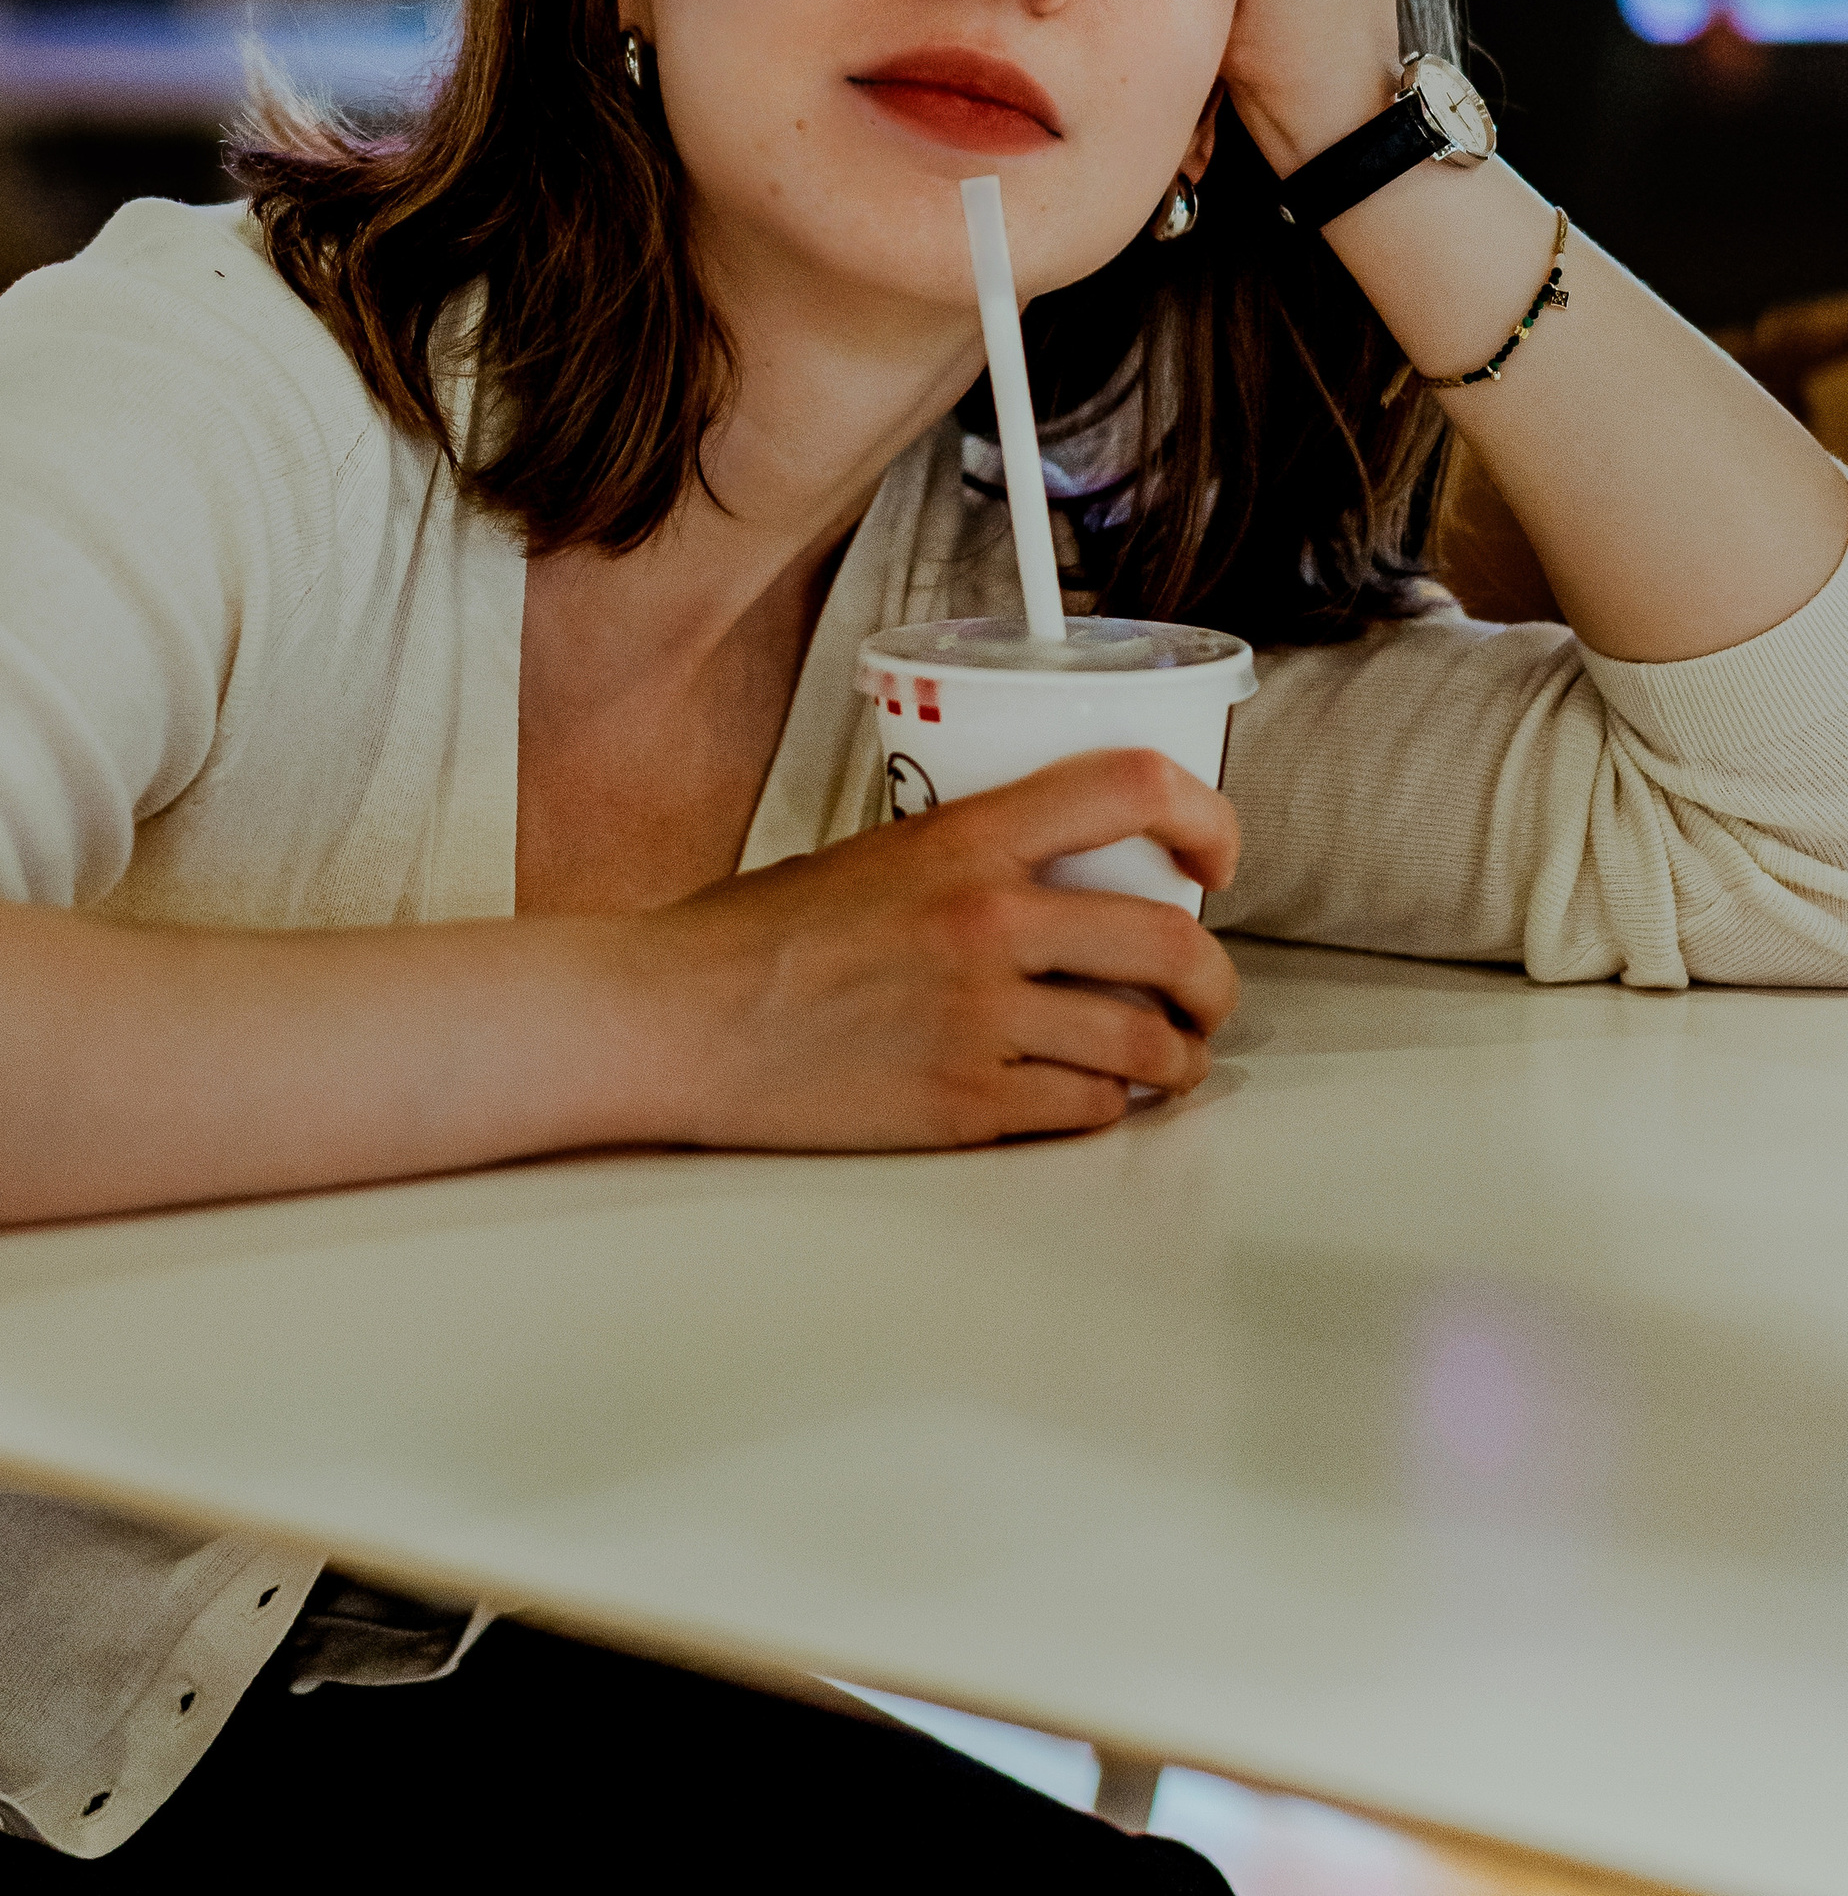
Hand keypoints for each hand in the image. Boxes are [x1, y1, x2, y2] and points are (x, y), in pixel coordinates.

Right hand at [654, 746, 1241, 1150]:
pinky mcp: (965, 1105)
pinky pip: (1087, 1109)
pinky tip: (1088, 1094)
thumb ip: (977, 858)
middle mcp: (987, 923)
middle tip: (1204, 992)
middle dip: (1213, 980)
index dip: (1207, 818)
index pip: (1134, 787)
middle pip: (1174, 944)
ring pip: (1146, 1044)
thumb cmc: (759, 934)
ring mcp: (981, 1022)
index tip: (1215, 855)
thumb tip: (1069, 879)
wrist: (680, 1019)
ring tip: (1162, 1056)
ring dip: (1174, 1057)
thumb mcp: (878, 853)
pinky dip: (1105, 1105)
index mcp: (965, 839)